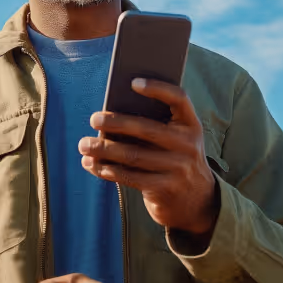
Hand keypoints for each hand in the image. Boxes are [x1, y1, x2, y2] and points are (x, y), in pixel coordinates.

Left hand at [78, 79, 219, 236]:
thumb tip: (110, 116)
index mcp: (191, 124)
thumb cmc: (174, 157)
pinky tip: (93, 164)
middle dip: (116, 123)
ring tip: (84, 145)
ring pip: (133, 155)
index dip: (158, 88)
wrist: (197, 200)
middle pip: (147, 128)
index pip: (179, 98)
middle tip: (93, 119)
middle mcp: (188, 145)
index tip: (133, 82)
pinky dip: (107, 170)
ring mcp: (178, 168)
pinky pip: (130, 177)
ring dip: (104, 149)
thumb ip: (154, 123)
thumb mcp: (175, 138)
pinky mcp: (164, 189)